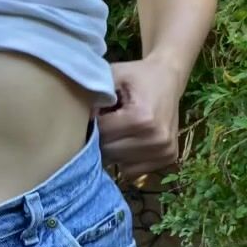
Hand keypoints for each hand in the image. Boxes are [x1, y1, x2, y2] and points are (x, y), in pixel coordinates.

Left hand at [92, 57, 181, 182]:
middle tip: (105, 122)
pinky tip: (129, 140)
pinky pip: (132, 169)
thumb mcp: (113, 76)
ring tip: (119, 129)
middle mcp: (157, 139)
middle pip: (109, 152)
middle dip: (100, 139)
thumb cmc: (137, 76)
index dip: (92, 125)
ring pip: (119, 163)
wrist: (168, 78)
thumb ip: (94, 95)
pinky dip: (125, 158)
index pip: (102, 135)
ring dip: (112, 149)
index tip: (93, 114)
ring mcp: (165, 151)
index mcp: (142, 118)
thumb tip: (78, 120)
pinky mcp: (169, 158)